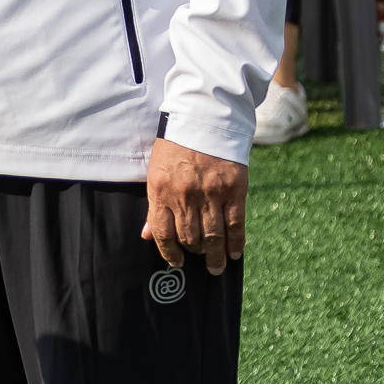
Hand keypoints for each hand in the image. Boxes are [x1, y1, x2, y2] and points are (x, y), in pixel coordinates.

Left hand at [143, 138, 247, 273]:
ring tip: (216, 265)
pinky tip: (233, 253)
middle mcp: (185, 196)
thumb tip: (147, 236)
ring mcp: (211, 194)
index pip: (163, 233)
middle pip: (190, 237)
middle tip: (200, 258)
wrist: (203, 118)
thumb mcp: (156, 172)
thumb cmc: (175, 146)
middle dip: (194, 252)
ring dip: (215, 256)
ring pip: (213, 236)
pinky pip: (235, 225)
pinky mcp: (234, 190)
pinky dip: (235, 243)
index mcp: (161, 191)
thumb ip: (154, 206)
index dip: (170, 253)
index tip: (177, 263)